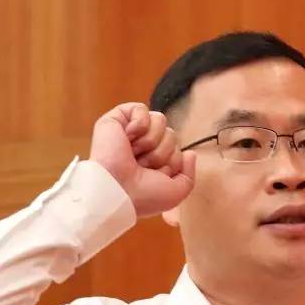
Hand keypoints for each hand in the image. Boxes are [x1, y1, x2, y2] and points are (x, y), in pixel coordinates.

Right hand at [88, 102, 195, 217]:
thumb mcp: (175, 193)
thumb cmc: (144, 196)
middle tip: (142, 167)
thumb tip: (189, 153)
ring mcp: (129, 132)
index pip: (177, 150)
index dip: (172, 163)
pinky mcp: (115, 120)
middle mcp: (142, 146)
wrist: (117, 191)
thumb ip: (188, 175)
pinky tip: (128, 137)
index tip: (155, 177)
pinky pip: (141, 109)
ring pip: (160, 120)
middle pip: (171, 134)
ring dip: (151, 141)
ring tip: (134, 155)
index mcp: (154, 162)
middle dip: (162, 153)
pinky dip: (139, 124)